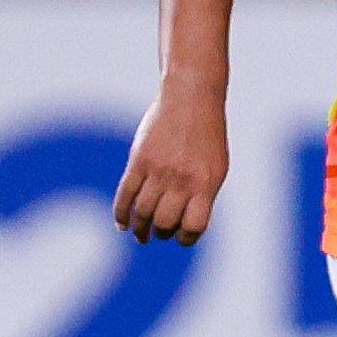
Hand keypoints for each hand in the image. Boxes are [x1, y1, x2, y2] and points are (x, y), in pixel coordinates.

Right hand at [113, 92, 229, 242]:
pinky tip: (122, 224)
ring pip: (142, 212)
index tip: (181, 237)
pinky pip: (124, 196)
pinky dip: (121, 215)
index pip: (194, 226)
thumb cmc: (207, 137)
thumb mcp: (216, 166)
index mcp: (207, 182)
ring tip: (140, 234)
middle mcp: (182, 179)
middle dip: (161, 232)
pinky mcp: (138, 161)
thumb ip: (202, 195)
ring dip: (139, 228)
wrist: (192, 99)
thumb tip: (184, 227)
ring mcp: (158, 170)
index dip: (186, 238)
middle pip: (164, 222)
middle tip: (159, 232)